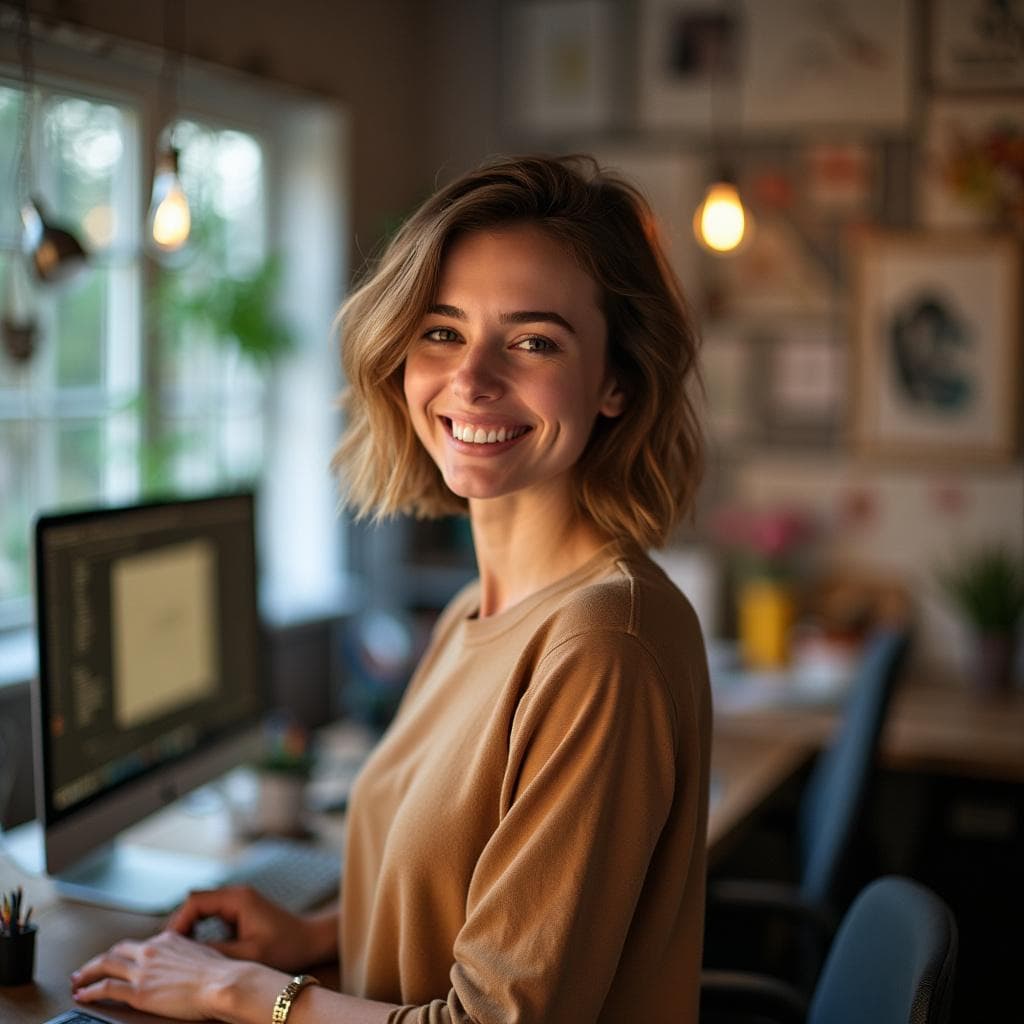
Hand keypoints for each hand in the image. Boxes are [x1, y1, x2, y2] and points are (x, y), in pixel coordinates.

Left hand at [71, 930, 250, 1020]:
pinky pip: (106, 988)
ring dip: (86, 974)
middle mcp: (152, 950)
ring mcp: (144, 970)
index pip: (138, 944)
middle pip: (116, 951)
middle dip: (98, 960)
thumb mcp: (203, 953)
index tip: (116, 960)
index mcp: (168, 940)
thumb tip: (184, 962)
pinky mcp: (139, 992)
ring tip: (76, 982)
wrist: (222, 983)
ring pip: (105, 966)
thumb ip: (186, 954)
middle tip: (86, 969)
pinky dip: (90, 991)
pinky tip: (82, 996)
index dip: (122, 953)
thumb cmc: (220, 973)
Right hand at [167, 884, 336, 971]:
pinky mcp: (239, 911)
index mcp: (238, 898)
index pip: (194, 902)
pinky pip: (210, 916)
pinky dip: (199, 930)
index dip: (178, 923)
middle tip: (168, 953)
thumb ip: (217, 953)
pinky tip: (195, 951)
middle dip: (179, 926)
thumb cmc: (286, 947)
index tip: (169, 947)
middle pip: (194, 903)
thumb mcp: (249, 955)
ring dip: (188, 928)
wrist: (311, 941)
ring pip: (200, 909)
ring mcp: (237, 901)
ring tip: (177, 954)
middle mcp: (235, 894)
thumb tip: (185, 957)